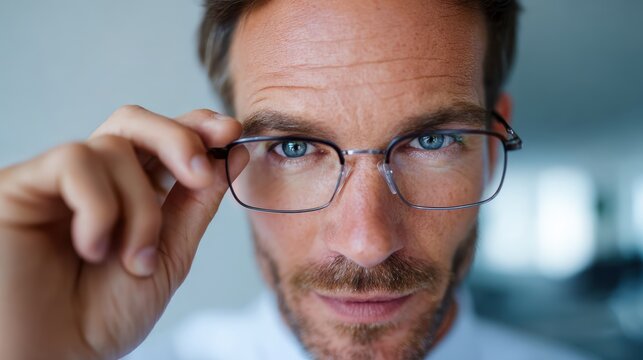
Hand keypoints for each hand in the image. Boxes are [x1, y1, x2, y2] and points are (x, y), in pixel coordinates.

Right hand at [0, 106, 245, 359]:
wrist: (54, 356)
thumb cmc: (104, 314)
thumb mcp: (169, 254)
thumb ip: (198, 203)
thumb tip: (234, 154)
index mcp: (129, 192)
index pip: (162, 140)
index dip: (196, 127)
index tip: (231, 132)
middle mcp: (93, 179)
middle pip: (135, 121)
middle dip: (178, 139)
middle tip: (200, 173)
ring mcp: (56, 180)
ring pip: (114, 147)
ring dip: (140, 208)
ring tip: (133, 259)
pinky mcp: (20, 184)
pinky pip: (74, 162)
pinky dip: (99, 206)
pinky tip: (92, 247)